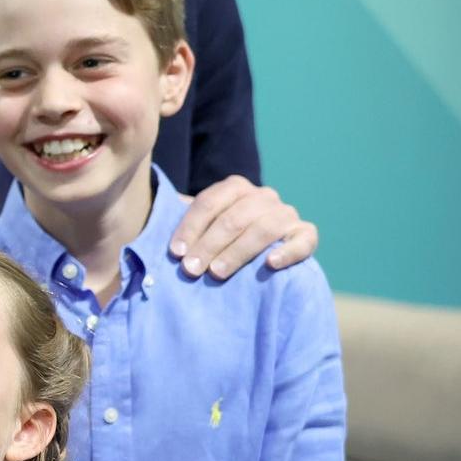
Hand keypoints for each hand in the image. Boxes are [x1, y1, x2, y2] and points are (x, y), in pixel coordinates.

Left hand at [170, 175, 319, 278]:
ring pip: (264, 228)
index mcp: (235, 188)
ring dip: (238, 252)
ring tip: (217, 272)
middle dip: (209, 245)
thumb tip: (154, 219)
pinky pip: (304, 240)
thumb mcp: (202, 226)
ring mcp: (286, 214)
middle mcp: (263, 196)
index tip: (175, 253)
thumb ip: (183, 219)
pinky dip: (287, 251)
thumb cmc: (221, 240)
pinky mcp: (306, 234)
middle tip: (191, 269)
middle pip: (234, 217)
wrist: (265, 250)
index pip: (209, 203)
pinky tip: (270, 264)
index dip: (190, 227)